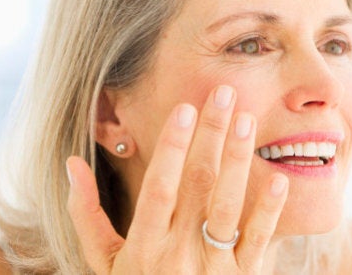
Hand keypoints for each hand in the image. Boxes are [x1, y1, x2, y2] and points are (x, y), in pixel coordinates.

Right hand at [66, 86, 288, 273]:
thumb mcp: (104, 261)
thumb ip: (87, 215)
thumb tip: (72, 164)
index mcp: (145, 246)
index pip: (159, 188)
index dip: (171, 147)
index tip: (184, 108)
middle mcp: (179, 253)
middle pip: (198, 185)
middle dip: (211, 135)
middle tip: (225, 93)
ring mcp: (214, 266)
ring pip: (228, 207)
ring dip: (238, 161)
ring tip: (247, 120)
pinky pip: (257, 241)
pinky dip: (269, 211)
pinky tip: (279, 178)